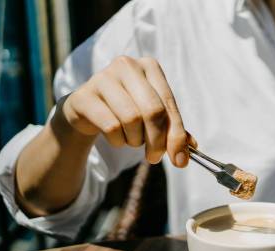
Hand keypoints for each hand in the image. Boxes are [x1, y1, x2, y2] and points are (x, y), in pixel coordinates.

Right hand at [54, 55, 195, 165]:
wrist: (88, 110)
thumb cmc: (127, 110)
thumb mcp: (153, 117)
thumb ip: (173, 131)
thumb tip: (189, 150)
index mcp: (150, 67)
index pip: (169, 105)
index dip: (177, 136)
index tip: (180, 161)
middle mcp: (127, 65)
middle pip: (152, 111)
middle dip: (157, 141)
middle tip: (154, 157)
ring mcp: (103, 77)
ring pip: (131, 119)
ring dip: (135, 140)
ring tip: (131, 139)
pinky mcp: (84, 95)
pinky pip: (111, 126)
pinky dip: (118, 140)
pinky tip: (115, 137)